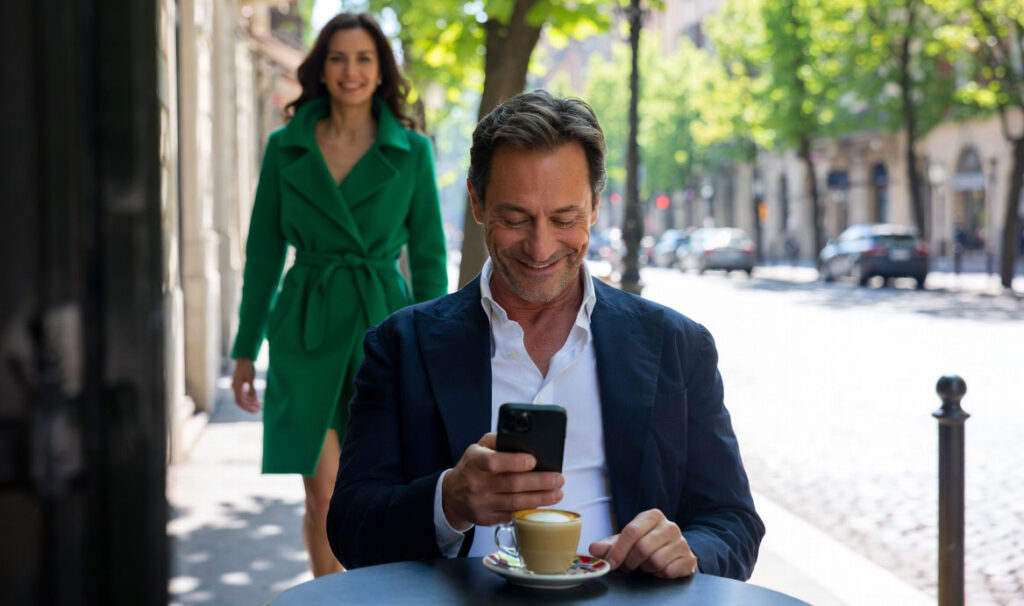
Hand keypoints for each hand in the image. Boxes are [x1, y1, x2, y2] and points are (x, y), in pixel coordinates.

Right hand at [231, 358, 260, 412]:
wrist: (244, 358)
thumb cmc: (247, 367)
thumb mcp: (250, 378)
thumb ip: (251, 389)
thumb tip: (253, 400)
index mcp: (236, 386)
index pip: (239, 401)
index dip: (247, 407)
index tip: (255, 410)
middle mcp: (234, 387)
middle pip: (240, 401)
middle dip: (249, 407)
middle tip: (259, 410)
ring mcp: (236, 386)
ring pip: (242, 398)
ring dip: (250, 403)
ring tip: (260, 405)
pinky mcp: (239, 385)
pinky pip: (243, 394)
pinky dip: (249, 398)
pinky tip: (256, 399)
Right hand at [441, 432, 563, 529]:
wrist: (452, 495)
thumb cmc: (472, 466)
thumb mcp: (478, 447)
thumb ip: (499, 441)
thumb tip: (525, 440)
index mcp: (474, 461)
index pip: (493, 462)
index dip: (515, 462)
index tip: (534, 460)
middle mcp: (476, 484)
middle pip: (512, 484)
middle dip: (540, 482)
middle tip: (558, 478)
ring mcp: (481, 504)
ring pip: (516, 502)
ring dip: (541, 498)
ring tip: (557, 492)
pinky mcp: (486, 519)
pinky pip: (512, 515)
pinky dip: (530, 509)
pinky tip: (543, 503)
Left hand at [589, 509, 697, 578]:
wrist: (673, 552)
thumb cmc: (646, 544)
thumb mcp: (627, 541)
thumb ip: (610, 545)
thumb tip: (593, 549)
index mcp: (653, 516)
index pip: (631, 531)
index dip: (618, 550)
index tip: (610, 563)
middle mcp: (670, 526)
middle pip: (642, 548)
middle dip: (631, 562)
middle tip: (629, 566)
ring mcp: (682, 542)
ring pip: (655, 561)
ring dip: (646, 568)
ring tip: (646, 564)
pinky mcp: (689, 558)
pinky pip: (668, 571)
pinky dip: (659, 574)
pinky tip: (659, 569)